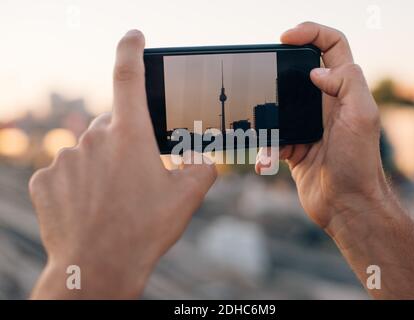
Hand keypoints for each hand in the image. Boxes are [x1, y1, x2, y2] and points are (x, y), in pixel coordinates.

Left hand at [29, 30, 216, 298]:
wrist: (98, 267)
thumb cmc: (144, 229)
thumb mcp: (187, 197)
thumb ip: (202, 168)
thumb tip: (203, 159)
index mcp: (130, 135)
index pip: (129, 76)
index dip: (132, 50)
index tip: (134, 36)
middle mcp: (93, 139)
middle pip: (111, 125)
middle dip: (125, 142)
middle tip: (136, 176)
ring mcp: (65, 159)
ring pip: (88, 150)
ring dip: (101, 165)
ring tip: (113, 199)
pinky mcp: (45, 180)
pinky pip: (65, 171)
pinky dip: (78, 182)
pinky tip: (89, 207)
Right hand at [256, 22, 388, 229]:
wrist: (346, 205)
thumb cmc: (358, 164)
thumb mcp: (361, 117)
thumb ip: (346, 83)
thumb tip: (316, 71)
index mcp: (344, 91)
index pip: (332, 47)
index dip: (311, 33)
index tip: (285, 37)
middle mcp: (326, 105)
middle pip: (299, 73)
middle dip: (279, 73)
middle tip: (261, 77)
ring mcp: (309, 126)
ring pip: (280, 107)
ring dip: (268, 119)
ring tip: (266, 133)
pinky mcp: (295, 147)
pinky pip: (273, 138)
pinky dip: (267, 149)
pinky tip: (267, 160)